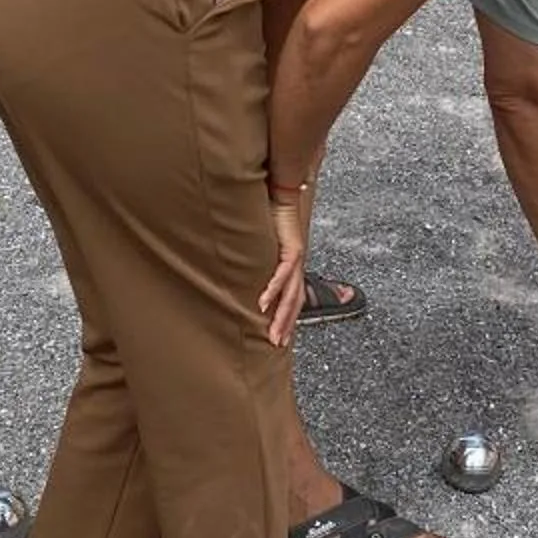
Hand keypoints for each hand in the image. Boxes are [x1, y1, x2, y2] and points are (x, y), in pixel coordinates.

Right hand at [259, 186, 312, 344]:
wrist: (282, 192)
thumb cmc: (271, 215)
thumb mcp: (263, 244)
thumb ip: (256, 258)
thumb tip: (240, 271)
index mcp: (291, 266)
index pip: (292, 298)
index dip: (287, 318)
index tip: (279, 337)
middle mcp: (297, 266)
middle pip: (294, 302)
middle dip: (286, 325)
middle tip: (276, 345)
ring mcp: (296, 258)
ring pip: (291, 294)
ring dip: (281, 315)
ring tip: (272, 334)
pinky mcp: (292, 248)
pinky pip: (282, 273)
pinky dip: (273, 289)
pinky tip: (264, 303)